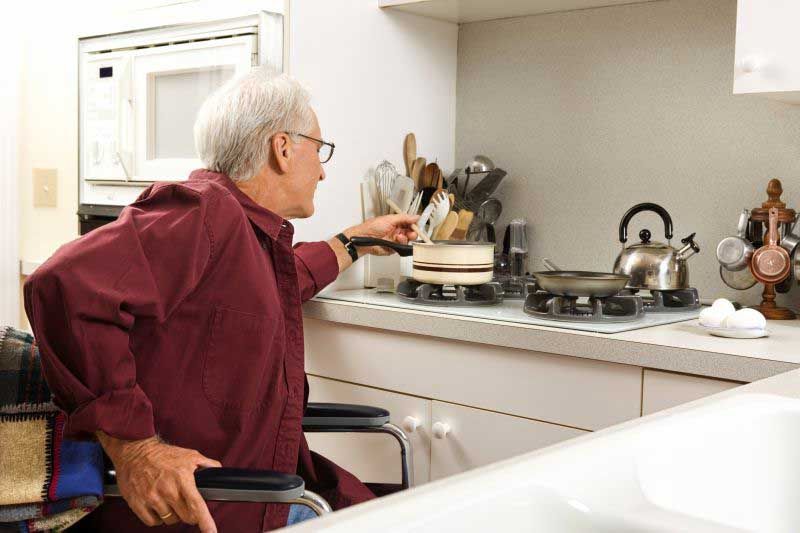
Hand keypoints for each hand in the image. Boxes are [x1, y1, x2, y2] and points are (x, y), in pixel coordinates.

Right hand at [98, 432, 220, 532]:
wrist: (135, 450)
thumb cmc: (162, 454)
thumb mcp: (190, 455)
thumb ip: (207, 464)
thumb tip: (218, 470)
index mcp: (182, 479)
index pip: (197, 506)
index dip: (206, 523)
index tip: (211, 532)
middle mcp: (167, 491)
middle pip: (186, 517)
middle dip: (190, 513)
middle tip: (186, 503)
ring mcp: (152, 498)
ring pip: (170, 520)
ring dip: (173, 514)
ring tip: (169, 500)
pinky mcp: (138, 504)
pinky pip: (152, 522)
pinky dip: (157, 518)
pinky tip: (158, 505)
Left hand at [344, 214, 418, 255]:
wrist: (364, 238)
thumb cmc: (372, 227)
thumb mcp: (390, 219)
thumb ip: (404, 218)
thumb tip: (415, 216)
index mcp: (396, 223)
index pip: (410, 223)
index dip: (414, 225)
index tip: (417, 225)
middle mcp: (397, 231)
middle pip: (411, 233)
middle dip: (413, 233)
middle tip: (412, 233)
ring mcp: (395, 240)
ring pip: (407, 241)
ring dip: (405, 238)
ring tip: (399, 236)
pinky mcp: (393, 249)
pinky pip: (402, 248)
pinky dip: (400, 244)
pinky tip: (396, 241)